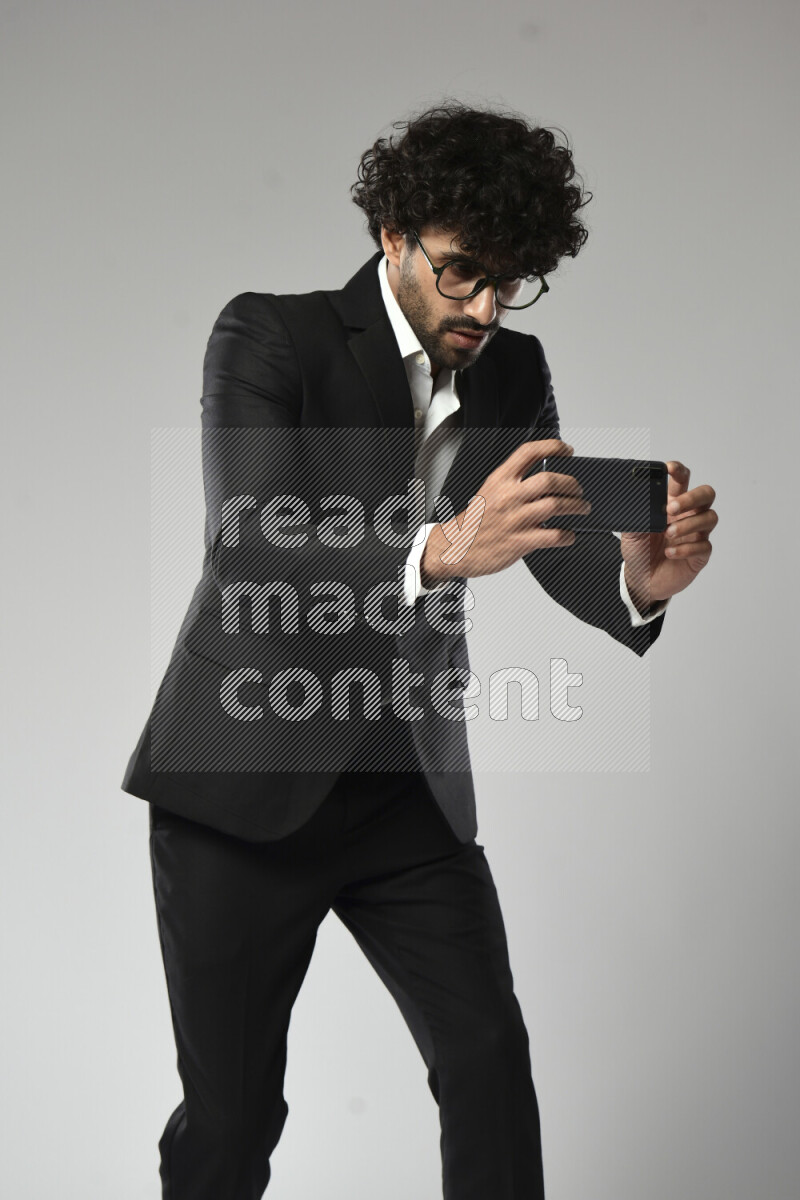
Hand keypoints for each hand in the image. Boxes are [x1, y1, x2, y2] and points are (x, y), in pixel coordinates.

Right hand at [420, 439, 590, 585]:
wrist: (457, 548)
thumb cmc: (476, 521)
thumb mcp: (490, 492)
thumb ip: (514, 483)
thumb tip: (546, 480)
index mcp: (500, 480)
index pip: (529, 452)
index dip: (552, 447)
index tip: (567, 451)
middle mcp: (508, 497)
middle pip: (549, 480)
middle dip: (572, 484)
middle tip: (578, 489)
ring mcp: (515, 520)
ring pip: (555, 506)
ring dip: (576, 506)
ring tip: (582, 508)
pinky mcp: (520, 542)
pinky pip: (553, 536)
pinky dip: (567, 535)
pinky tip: (569, 535)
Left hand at [620, 461, 717, 613]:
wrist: (640, 580)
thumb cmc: (639, 551)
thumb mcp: (630, 531)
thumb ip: (635, 514)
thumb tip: (635, 498)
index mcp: (672, 503)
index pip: (683, 480)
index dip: (679, 471)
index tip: (668, 469)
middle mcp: (688, 515)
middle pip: (706, 494)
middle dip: (691, 498)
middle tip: (670, 508)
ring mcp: (696, 534)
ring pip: (709, 518)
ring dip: (688, 524)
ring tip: (668, 534)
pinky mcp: (700, 555)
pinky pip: (704, 546)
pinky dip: (686, 548)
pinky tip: (670, 552)